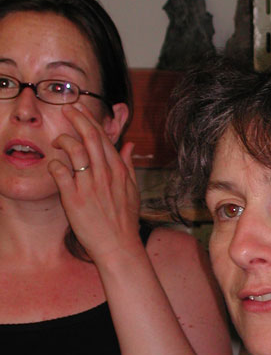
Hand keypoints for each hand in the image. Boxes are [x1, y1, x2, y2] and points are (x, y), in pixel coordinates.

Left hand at [48, 103, 141, 262]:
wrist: (119, 245)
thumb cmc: (125, 220)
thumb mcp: (133, 190)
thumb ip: (128, 165)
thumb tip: (129, 145)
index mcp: (119, 170)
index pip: (104, 137)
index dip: (90, 120)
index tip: (80, 109)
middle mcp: (105, 174)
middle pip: (90, 137)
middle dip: (77, 118)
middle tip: (67, 108)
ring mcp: (89, 185)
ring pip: (75, 150)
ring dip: (63, 140)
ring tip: (57, 140)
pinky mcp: (74, 199)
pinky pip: (60, 173)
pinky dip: (55, 164)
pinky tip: (53, 164)